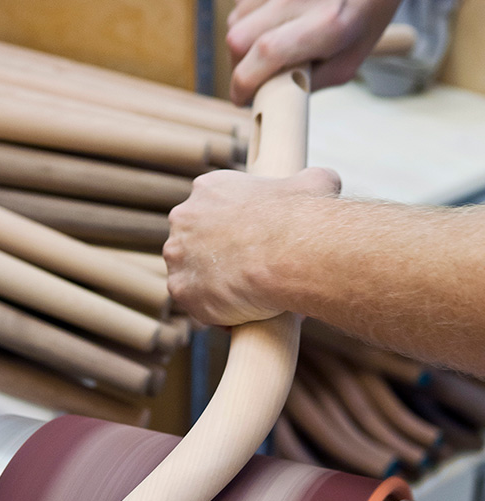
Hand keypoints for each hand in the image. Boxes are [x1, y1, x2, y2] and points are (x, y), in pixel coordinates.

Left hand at [164, 167, 340, 325]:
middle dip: (218, 258)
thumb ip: (313, 181)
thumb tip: (327, 181)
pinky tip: (241, 315)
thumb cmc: (302, 218)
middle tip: (249, 273)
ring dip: (214, 286)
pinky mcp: (181, 290)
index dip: (236, 230)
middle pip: (197, 243)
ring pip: (194, 275)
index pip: (214, 212)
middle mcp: (183, 217)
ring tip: (246, 298)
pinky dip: (215, 313)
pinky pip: (196, 305)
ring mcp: (178, 255)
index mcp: (208, 189)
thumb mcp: (315, 185)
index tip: (255, 245)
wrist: (288, 253)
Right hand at [227, 0, 402, 103]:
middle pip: (238, 37)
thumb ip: (306, 84)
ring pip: (235, 20)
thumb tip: (266, 96)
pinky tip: (269, 24)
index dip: (244, 82)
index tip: (241, 99)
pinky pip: (242, 3)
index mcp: (327, 25)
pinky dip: (248, 20)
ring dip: (242, 42)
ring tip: (265, 47)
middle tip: (253, 76)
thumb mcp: (345, 66)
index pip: (267, 52)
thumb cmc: (361, 22)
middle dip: (238, 66)